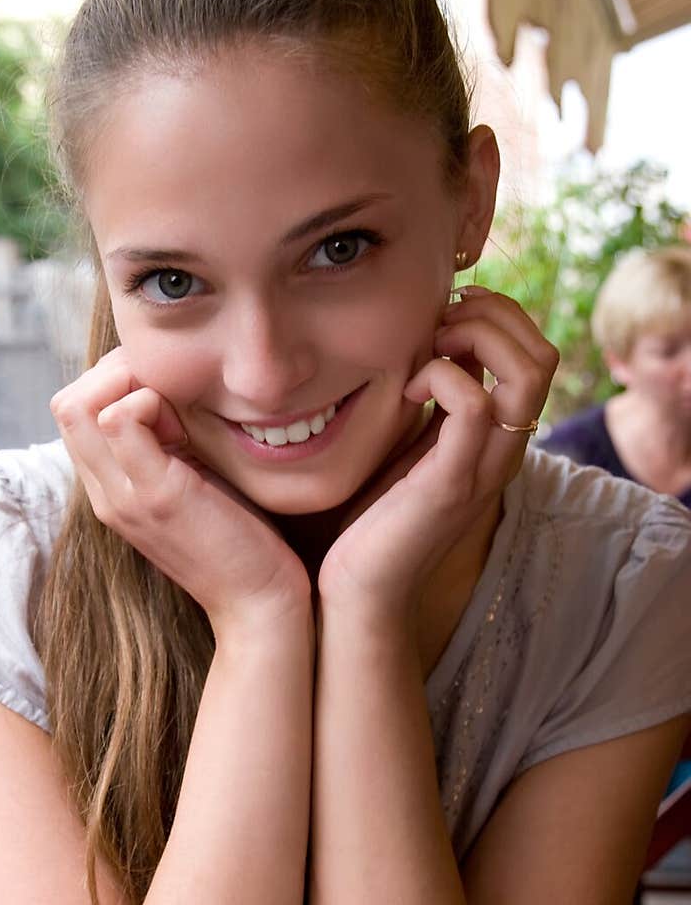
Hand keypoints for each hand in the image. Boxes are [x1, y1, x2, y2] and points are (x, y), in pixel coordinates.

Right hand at [49, 349, 310, 638]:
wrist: (259, 603)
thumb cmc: (239, 538)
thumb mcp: (192, 482)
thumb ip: (170, 447)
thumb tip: (170, 392)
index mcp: (110, 490)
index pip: (75, 410)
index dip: (115, 382)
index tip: (166, 392)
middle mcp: (105, 494)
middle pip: (66, 403)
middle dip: (116, 373)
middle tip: (168, 388)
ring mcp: (123, 496)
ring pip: (79, 405)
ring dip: (130, 385)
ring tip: (179, 411)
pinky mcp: (155, 495)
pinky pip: (118, 420)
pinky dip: (148, 401)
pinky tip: (187, 425)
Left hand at [317, 287, 557, 619]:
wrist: (361, 590)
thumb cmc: (376, 516)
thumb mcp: (414, 442)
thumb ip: (437, 398)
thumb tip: (442, 338)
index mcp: (498, 439)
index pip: (536, 354)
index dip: (498, 316)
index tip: (444, 315)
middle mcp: (504, 451)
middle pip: (543, 355)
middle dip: (493, 315)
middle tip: (438, 320)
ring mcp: (485, 468)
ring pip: (527, 373)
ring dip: (476, 336)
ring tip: (429, 347)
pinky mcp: (452, 483)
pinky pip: (474, 405)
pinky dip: (441, 375)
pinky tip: (407, 391)